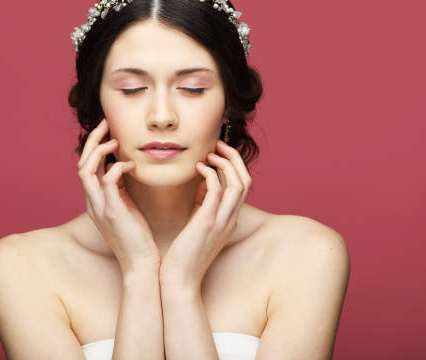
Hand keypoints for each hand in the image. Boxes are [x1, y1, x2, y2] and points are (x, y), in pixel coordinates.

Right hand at [77, 118, 160, 274]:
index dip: (94, 147)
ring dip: (99, 151)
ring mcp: (100, 207)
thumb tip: (127, 170)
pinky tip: (132, 164)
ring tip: (115, 140)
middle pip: (82, 164)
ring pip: (86, 170)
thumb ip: (122, 190)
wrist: (141, 265)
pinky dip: (117, 167)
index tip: (108, 131)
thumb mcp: (127, 209)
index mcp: (96, 201)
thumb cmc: (139, 238)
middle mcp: (93, 202)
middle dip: (92, 141)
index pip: (86, 167)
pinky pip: (107, 182)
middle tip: (106, 124)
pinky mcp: (113, 212)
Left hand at [159, 140, 251, 290]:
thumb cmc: (184, 255)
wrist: (179, 281)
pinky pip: (217, 191)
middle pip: (246, 180)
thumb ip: (204, 204)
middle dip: (235, 159)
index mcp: (230, 220)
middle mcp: (231, 219)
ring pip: (238, 183)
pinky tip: (198, 168)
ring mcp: (222, 221)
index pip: (243, 186)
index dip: (234, 166)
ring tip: (211, 152)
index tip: (218, 153)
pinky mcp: (207, 222)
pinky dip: (210, 174)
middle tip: (219, 144)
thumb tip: (202, 184)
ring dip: (226, 163)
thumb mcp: (199, 225)